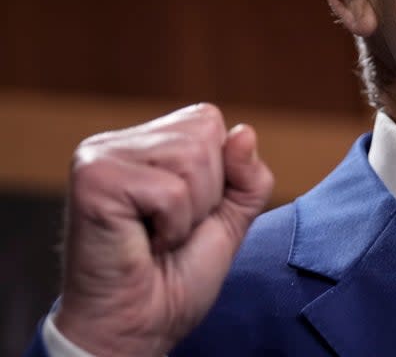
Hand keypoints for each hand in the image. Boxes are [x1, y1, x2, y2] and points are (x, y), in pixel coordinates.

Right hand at [54, 104, 273, 356]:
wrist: (136, 328)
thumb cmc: (176, 277)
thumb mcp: (231, 218)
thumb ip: (247, 175)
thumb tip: (245, 132)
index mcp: (146, 142)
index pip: (209, 121)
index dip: (219, 174)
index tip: (187, 214)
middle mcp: (118, 142)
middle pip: (204, 135)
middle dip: (206, 194)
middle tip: (169, 230)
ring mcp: (99, 157)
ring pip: (191, 159)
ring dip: (189, 213)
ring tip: (156, 237)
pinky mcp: (93, 180)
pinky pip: (172, 191)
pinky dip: (172, 227)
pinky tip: (143, 243)